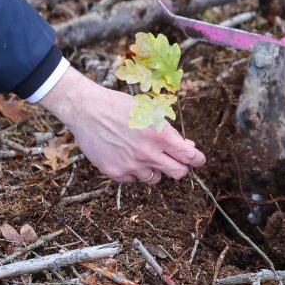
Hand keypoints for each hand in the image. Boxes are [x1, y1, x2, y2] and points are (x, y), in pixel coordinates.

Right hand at [38, 66, 205, 183]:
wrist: (86, 110)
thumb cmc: (119, 106)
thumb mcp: (149, 111)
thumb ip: (169, 131)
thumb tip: (186, 146)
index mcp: (159, 135)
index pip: (189, 156)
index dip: (197, 159)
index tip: (199, 159)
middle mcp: (147, 153)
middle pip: (178, 173)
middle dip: (180, 167)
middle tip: (175, 161)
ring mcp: (131, 166)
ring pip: (155, 178)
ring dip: (154, 168)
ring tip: (140, 152)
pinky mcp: (116, 173)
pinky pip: (134, 179)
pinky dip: (133, 170)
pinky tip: (124, 154)